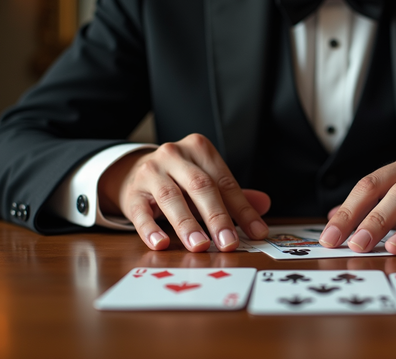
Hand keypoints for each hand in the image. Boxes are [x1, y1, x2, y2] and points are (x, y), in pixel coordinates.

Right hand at [98, 134, 270, 251]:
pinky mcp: (131, 193)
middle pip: (200, 186)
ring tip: (200, 246)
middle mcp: (174, 154)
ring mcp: (150, 171)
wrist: (134, 172)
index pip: (225, 181)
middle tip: (229, 243)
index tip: (257, 232)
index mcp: (199, 149)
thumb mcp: (208, 182)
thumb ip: (235, 196)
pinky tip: (162, 244)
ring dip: (187, 225)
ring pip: (171, 198)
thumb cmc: (180, 180)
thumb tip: (265, 204)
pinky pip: (141, 213)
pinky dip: (151, 229)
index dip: (243, 209)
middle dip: (217, 217)